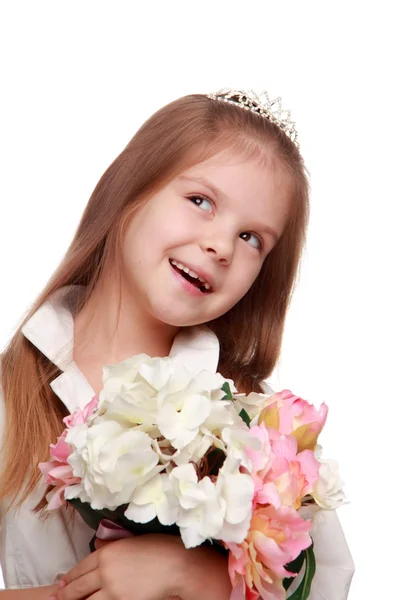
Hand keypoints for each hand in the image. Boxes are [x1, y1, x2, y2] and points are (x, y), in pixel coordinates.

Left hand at [52, 534, 186, 599]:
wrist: (176, 564)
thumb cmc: (159, 549)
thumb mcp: (131, 541)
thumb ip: (112, 547)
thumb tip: (98, 548)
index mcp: (107, 553)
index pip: (80, 567)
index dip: (69, 577)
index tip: (61, 584)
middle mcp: (105, 571)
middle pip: (78, 587)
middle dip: (65, 595)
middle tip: (56, 598)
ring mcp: (112, 590)